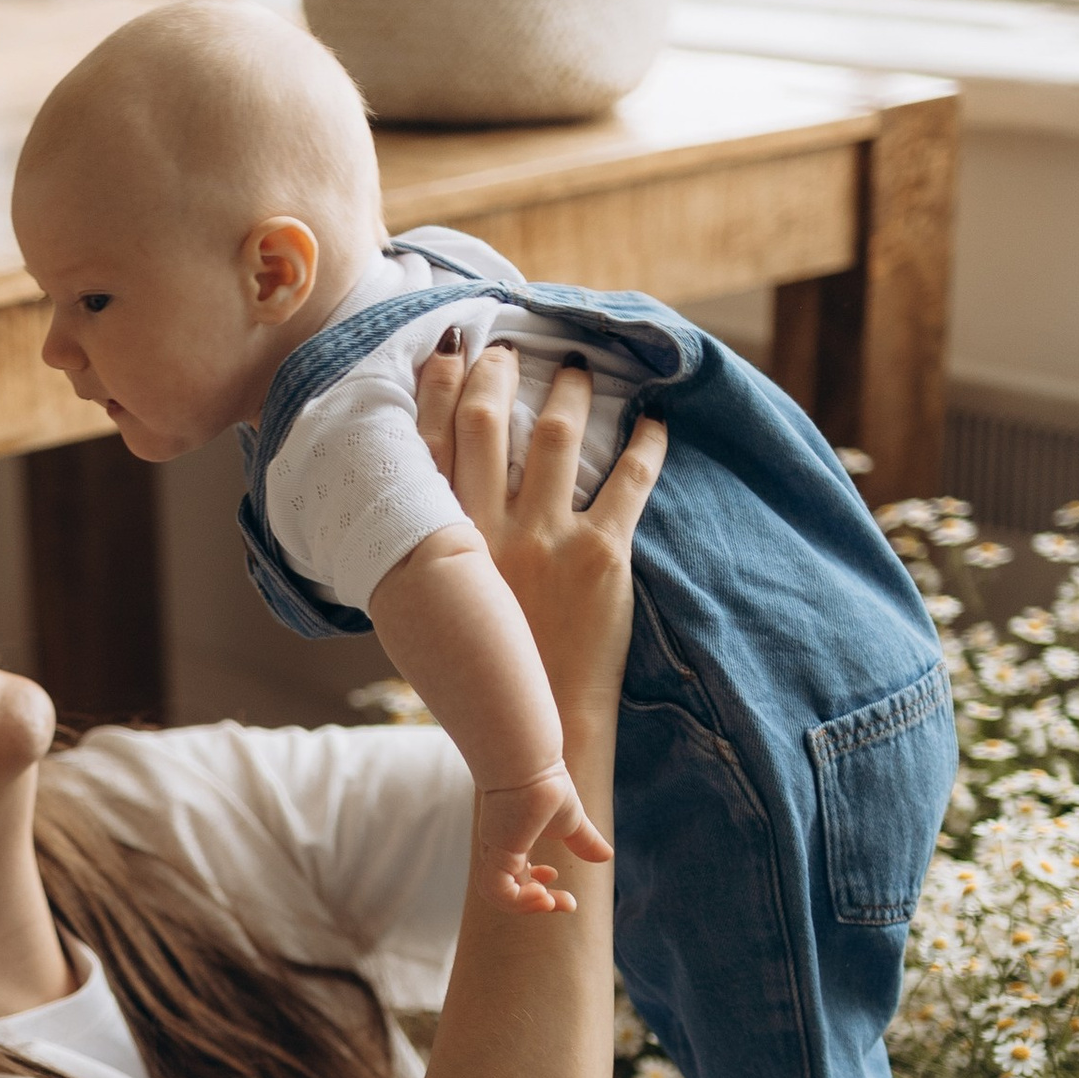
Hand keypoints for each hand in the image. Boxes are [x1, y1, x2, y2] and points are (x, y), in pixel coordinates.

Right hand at [417, 341, 664, 725]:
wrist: (536, 730)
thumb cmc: (486, 673)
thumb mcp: (435, 611)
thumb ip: (432, 556)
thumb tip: (423, 516)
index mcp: (443, 542)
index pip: (432, 442)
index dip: (441, 388)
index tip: (452, 351)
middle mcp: (487, 531)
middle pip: (488, 423)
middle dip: (500, 373)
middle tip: (513, 347)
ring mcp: (545, 540)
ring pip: (557, 437)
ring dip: (571, 394)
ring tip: (582, 369)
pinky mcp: (600, 557)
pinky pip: (629, 482)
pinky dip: (646, 446)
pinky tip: (654, 423)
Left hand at [478, 758, 614, 911]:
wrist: (532, 765)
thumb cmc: (547, 784)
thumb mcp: (571, 821)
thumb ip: (584, 841)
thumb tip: (606, 857)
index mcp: (513, 843)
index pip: (517, 878)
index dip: (537, 891)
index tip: (564, 890)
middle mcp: (499, 849)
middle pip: (508, 891)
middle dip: (536, 903)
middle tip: (566, 904)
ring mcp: (494, 851)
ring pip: (498, 895)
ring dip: (525, 906)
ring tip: (549, 901)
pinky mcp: (495, 851)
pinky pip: (498, 890)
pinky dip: (519, 900)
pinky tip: (542, 894)